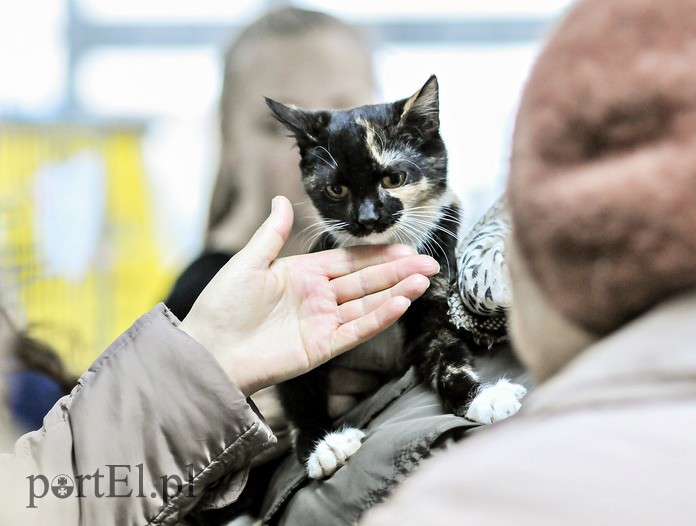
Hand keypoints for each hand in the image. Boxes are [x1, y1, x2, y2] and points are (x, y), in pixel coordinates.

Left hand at [179, 196, 438, 395]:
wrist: (208, 351)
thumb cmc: (221, 307)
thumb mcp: (247, 263)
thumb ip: (272, 234)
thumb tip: (282, 200)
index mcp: (303, 274)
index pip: (350, 260)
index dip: (378, 254)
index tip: (407, 247)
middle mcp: (318, 297)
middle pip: (367, 281)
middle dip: (399, 272)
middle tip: (430, 264)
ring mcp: (322, 323)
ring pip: (368, 305)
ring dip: (396, 293)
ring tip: (423, 281)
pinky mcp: (322, 347)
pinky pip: (356, 330)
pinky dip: (379, 318)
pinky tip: (400, 304)